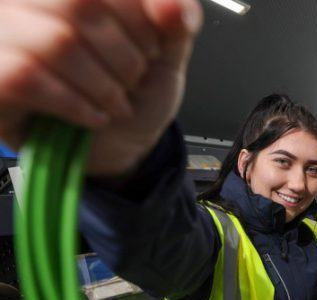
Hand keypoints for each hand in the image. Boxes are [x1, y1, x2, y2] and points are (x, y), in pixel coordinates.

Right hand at [0, 0, 202, 175]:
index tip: (154, 48)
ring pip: (56, 43)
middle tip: (135, 79)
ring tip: (116, 103)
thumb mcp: (166, 52)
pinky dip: (76, 104)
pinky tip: (94, 116)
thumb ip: (175, 21)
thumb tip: (174, 6)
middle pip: (77, 4)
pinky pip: (27, 77)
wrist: (123, 143)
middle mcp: (25, 5)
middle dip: (124, 54)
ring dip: (104, 85)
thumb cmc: (135, 90)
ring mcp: (3, 39)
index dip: (137, 15)